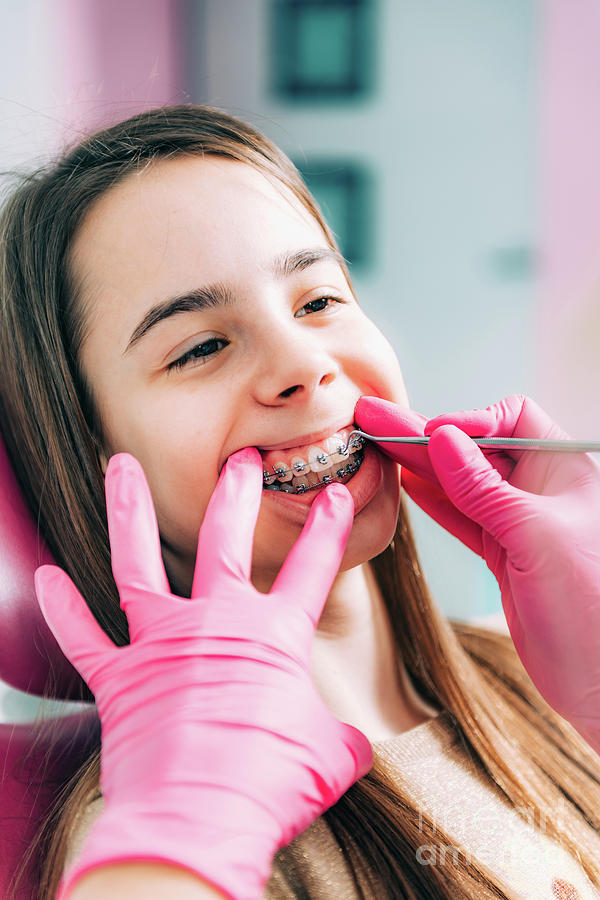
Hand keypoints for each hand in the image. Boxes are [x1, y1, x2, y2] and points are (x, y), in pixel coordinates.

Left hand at [35, 448, 372, 899]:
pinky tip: (48, 578)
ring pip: (138, 563)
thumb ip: (340, 738)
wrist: (198, 823)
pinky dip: (63, 608)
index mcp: (274, 637)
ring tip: (119, 466)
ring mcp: (162, 645)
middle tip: (240, 459)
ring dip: (129, 511)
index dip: (328, 530)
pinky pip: (82, 636)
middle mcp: (216, 625)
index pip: (312, 570)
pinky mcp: (118, 678)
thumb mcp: (327, 758)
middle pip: (225, 542)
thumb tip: (354, 746)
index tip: (336, 495)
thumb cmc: (269, 785)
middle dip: (236, 494)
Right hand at [355, 394, 599, 752]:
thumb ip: (483, 487)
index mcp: (563, 472)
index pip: (512, 420)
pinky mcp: (503, 554)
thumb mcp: (533, 535)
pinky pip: (461, 517)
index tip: (432, 433)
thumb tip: (443, 438)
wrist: (598, 681)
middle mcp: (540, 491)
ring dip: (421, 465)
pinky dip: (433, 501)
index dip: (469, 421)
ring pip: (461, 483)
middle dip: (427, 435)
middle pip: (476, 450)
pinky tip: (405, 483)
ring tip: (378, 444)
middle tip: (376, 417)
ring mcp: (518, 523)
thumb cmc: (590, 605)